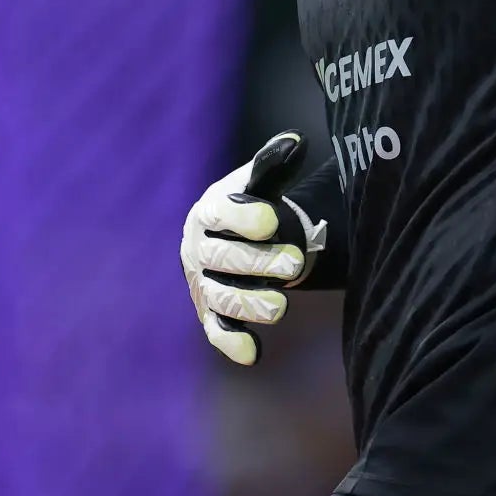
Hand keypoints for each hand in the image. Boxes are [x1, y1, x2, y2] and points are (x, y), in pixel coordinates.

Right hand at [180, 131, 325, 365]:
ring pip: (221, 298)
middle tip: (295, 263)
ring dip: (250, 303)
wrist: (234, 240)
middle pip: (223, 259)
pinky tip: (254, 354)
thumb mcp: (259, 184)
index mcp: (208, 212)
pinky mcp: (210, 314)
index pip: (219, 215)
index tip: (270, 220)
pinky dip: (232, 343)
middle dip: (259, 262)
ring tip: (281, 306)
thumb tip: (297, 141)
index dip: (243, 218)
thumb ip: (274, 164)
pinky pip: (216, 331)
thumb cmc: (250, 207)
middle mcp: (198, 249)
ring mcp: (203, 284)